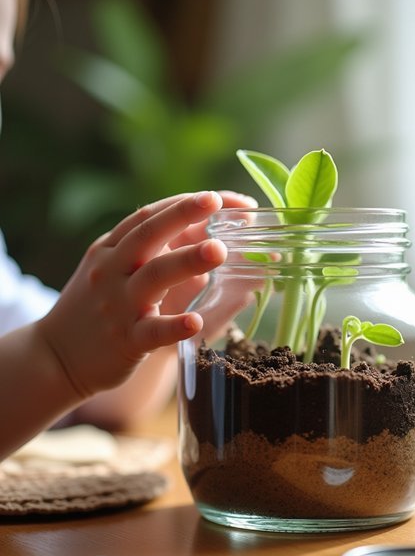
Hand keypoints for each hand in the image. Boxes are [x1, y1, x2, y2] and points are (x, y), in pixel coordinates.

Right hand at [38, 192, 232, 399]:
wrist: (55, 358)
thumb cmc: (93, 309)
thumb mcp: (108, 271)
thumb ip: (144, 252)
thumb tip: (203, 236)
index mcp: (109, 250)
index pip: (145, 217)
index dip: (180, 204)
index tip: (214, 197)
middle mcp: (111, 271)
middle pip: (148, 235)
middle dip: (182, 215)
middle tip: (215, 202)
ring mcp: (118, 305)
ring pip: (154, 276)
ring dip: (187, 261)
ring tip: (219, 250)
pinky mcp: (126, 341)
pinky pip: (153, 331)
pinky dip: (174, 325)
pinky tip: (196, 321)